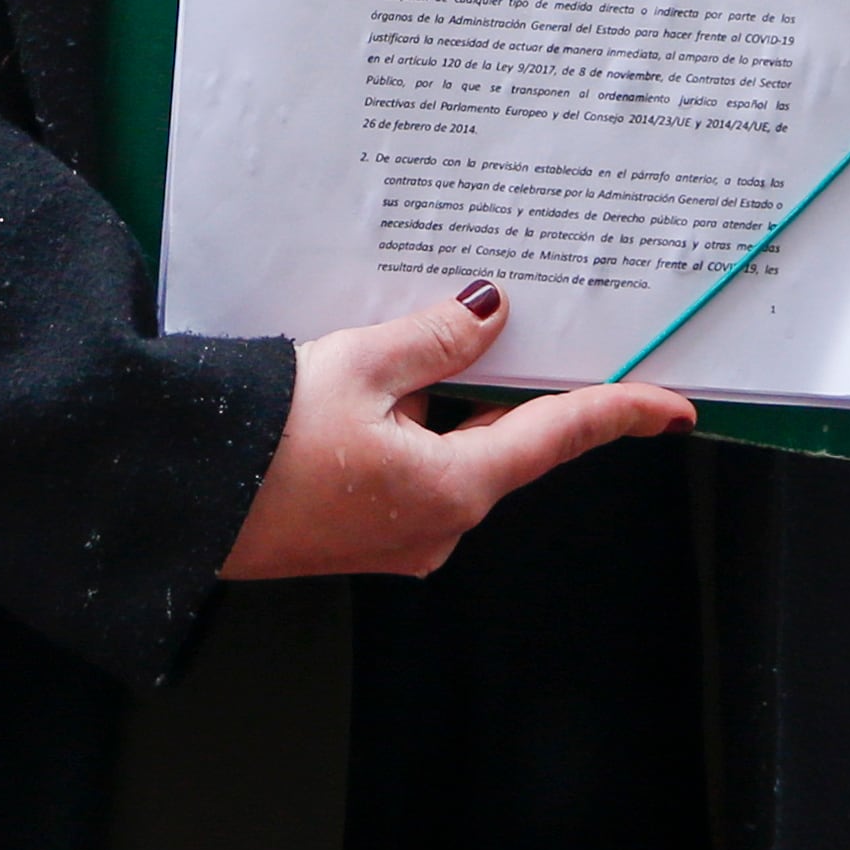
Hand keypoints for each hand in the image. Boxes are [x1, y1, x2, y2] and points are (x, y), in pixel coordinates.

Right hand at [220, 282, 694, 583]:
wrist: (175, 506)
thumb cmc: (256, 443)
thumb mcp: (357, 366)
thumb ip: (437, 336)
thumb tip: (492, 311)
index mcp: (452, 488)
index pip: (558, 437)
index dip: (621, 414)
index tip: (675, 406)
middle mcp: (438, 526)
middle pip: (502, 441)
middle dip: (499, 383)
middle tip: (500, 322)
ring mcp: (400, 538)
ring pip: (452, 453)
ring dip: (442, 401)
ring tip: (399, 347)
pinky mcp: (364, 536)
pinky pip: (413, 470)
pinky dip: (409, 427)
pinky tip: (367, 388)